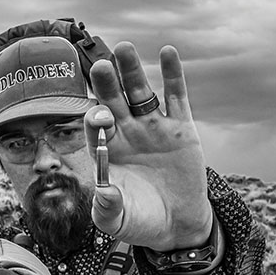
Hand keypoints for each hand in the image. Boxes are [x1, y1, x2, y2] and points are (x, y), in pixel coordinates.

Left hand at [85, 41, 212, 251]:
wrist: (177, 226)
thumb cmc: (141, 222)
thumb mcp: (120, 222)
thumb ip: (108, 208)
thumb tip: (103, 191)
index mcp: (107, 150)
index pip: (95, 126)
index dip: (95, 117)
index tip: (99, 115)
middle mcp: (127, 133)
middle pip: (113, 100)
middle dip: (106, 84)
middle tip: (100, 66)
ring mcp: (153, 127)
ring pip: (140, 92)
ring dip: (132, 71)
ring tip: (125, 49)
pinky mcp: (181, 127)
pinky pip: (176, 96)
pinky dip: (172, 74)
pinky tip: (167, 52)